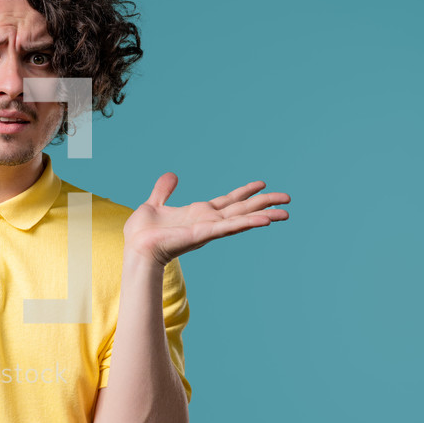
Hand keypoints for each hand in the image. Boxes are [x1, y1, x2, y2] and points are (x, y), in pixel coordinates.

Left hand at [124, 173, 290, 265]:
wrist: (136, 247)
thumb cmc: (142, 232)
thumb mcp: (154, 204)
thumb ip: (164, 190)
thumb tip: (172, 175)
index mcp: (198, 214)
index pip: (228, 201)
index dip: (245, 192)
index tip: (262, 183)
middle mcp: (207, 222)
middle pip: (242, 209)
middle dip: (264, 203)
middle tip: (288, 198)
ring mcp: (208, 229)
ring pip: (241, 219)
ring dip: (264, 215)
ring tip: (285, 212)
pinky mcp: (203, 235)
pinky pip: (229, 228)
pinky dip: (247, 224)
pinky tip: (265, 220)